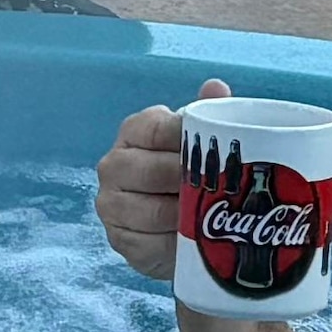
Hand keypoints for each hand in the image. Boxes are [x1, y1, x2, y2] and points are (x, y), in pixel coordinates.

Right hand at [96, 78, 216, 281]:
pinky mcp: (118, 240)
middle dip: (190, 183)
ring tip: (208, 215)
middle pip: (154, 171)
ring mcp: (111, 204)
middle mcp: (113, 164)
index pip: (158, 129)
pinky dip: (174, 244)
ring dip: (184, 216)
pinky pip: (149, 243)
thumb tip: (216, 87)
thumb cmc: (185, 173)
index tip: (216, 155)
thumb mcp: (197, 144)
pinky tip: (191, 240)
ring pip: (151, 211)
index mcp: (134, 131)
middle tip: (220, 190)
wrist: (173, 225)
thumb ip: (206, 117)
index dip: (189, 142)